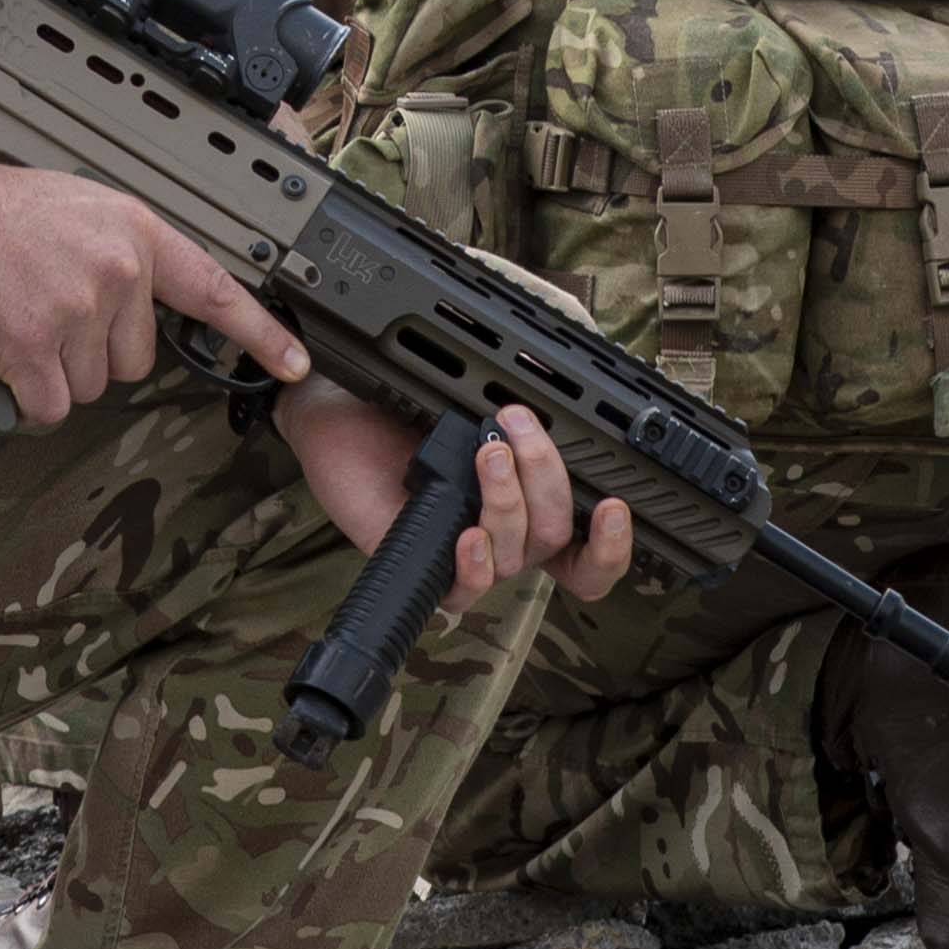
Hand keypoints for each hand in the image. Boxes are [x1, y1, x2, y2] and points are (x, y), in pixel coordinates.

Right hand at [0, 145, 313, 433]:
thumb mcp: (77, 209)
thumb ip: (120, 254)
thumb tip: (139, 306)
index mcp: (133, 231)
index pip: (212, 288)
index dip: (259, 333)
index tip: (297, 363)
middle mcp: (115, 270)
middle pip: (134, 360)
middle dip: (93, 352)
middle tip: (47, 308)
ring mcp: (74, 309)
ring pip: (89, 386)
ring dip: (53, 371)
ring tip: (17, 317)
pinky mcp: (30, 345)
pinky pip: (49, 406)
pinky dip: (24, 396)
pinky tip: (1, 352)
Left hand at [280, 389, 635, 606]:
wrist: (332, 408)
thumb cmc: (402, 395)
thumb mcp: (471, 380)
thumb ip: (528, 376)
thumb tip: (576, 357)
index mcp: (528, 499)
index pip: (589, 545)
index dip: (614, 543)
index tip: (616, 506)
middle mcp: (505, 531)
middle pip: (559, 535)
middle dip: (549, 475)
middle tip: (516, 424)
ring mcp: (467, 551)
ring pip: (520, 553)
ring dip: (511, 500)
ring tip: (485, 452)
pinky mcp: (425, 568)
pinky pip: (466, 591)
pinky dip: (476, 563)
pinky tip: (466, 534)